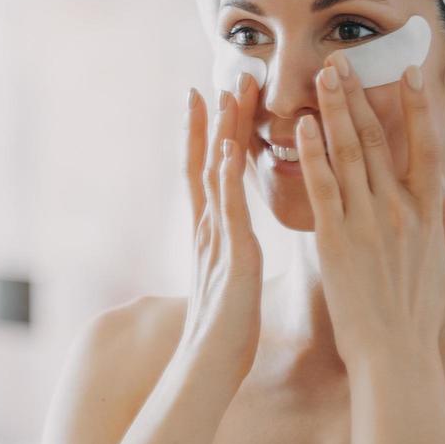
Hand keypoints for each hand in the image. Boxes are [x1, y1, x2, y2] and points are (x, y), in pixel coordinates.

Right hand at [179, 74, 263, 382]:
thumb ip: (232, 254)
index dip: (207, 133)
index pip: (208, 171)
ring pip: (215, 174)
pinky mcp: (231, 256)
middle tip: (222, 76)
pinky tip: (231, 147)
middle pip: (208, 161)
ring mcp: (217, 239)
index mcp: (214, 233)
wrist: (209, 367)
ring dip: (220, 132)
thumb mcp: (232, 280)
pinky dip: (227, 175)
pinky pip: (228, 209)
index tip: (208, 95)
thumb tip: (236, 241)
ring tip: (224, 93)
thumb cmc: (227, 332)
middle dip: (214, 119)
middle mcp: (209, 228)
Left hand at [293, 56, 444, 370]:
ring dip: (334, 110)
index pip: (427, 146)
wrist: (396, 355)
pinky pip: (322, 187)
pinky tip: (301, 126)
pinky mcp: (337, 240)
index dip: (418, 106)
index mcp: (429, 213)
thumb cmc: (418, 317)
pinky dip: (312, 153)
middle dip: (360, 95)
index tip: (409, 71)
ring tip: (322, 74)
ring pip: (349, 154)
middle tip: (343, 59)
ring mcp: (369, 223)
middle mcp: (402, 210)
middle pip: (380, 140)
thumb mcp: (443, 269)